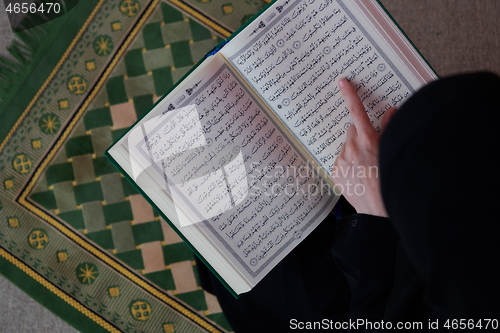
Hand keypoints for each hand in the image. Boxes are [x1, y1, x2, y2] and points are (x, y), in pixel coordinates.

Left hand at [331, 78, 396, 216]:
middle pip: (352, 131)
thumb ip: (390, 129)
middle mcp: (351, 148)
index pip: (357, 112)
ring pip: (346, 147)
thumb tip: (391, 112)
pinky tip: (358, 175)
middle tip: (371, 149)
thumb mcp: (392, 151)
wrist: (379, 211)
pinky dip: (348, 164)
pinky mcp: (334, 172)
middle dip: (361, 135)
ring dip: (354, 151)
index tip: (343, 82)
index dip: (350, 95)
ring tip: (366, 167)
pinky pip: (340, 161)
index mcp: (367, 141)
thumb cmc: (390, 180)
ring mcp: (341, 161)